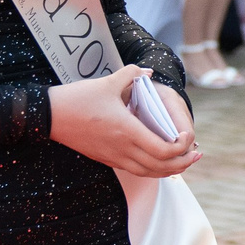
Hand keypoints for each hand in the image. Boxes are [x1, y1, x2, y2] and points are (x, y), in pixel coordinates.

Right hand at [50, 66, 199, 176]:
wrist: (48, 116)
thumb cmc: (78, 99)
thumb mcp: (108, 82)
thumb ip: (132, 74)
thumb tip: (149, 71)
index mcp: (127, 130)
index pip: (164, 149)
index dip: (182, 147)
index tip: (188, 135)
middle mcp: (122, 148)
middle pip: (161, 167)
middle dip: (184, 162)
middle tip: (196, 153)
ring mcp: (114, 157)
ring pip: (149, 173)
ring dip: (170, 169)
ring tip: (184, 161)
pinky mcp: (106, 159)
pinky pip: (136, 171)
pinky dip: (153, 170)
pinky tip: (160, 161)